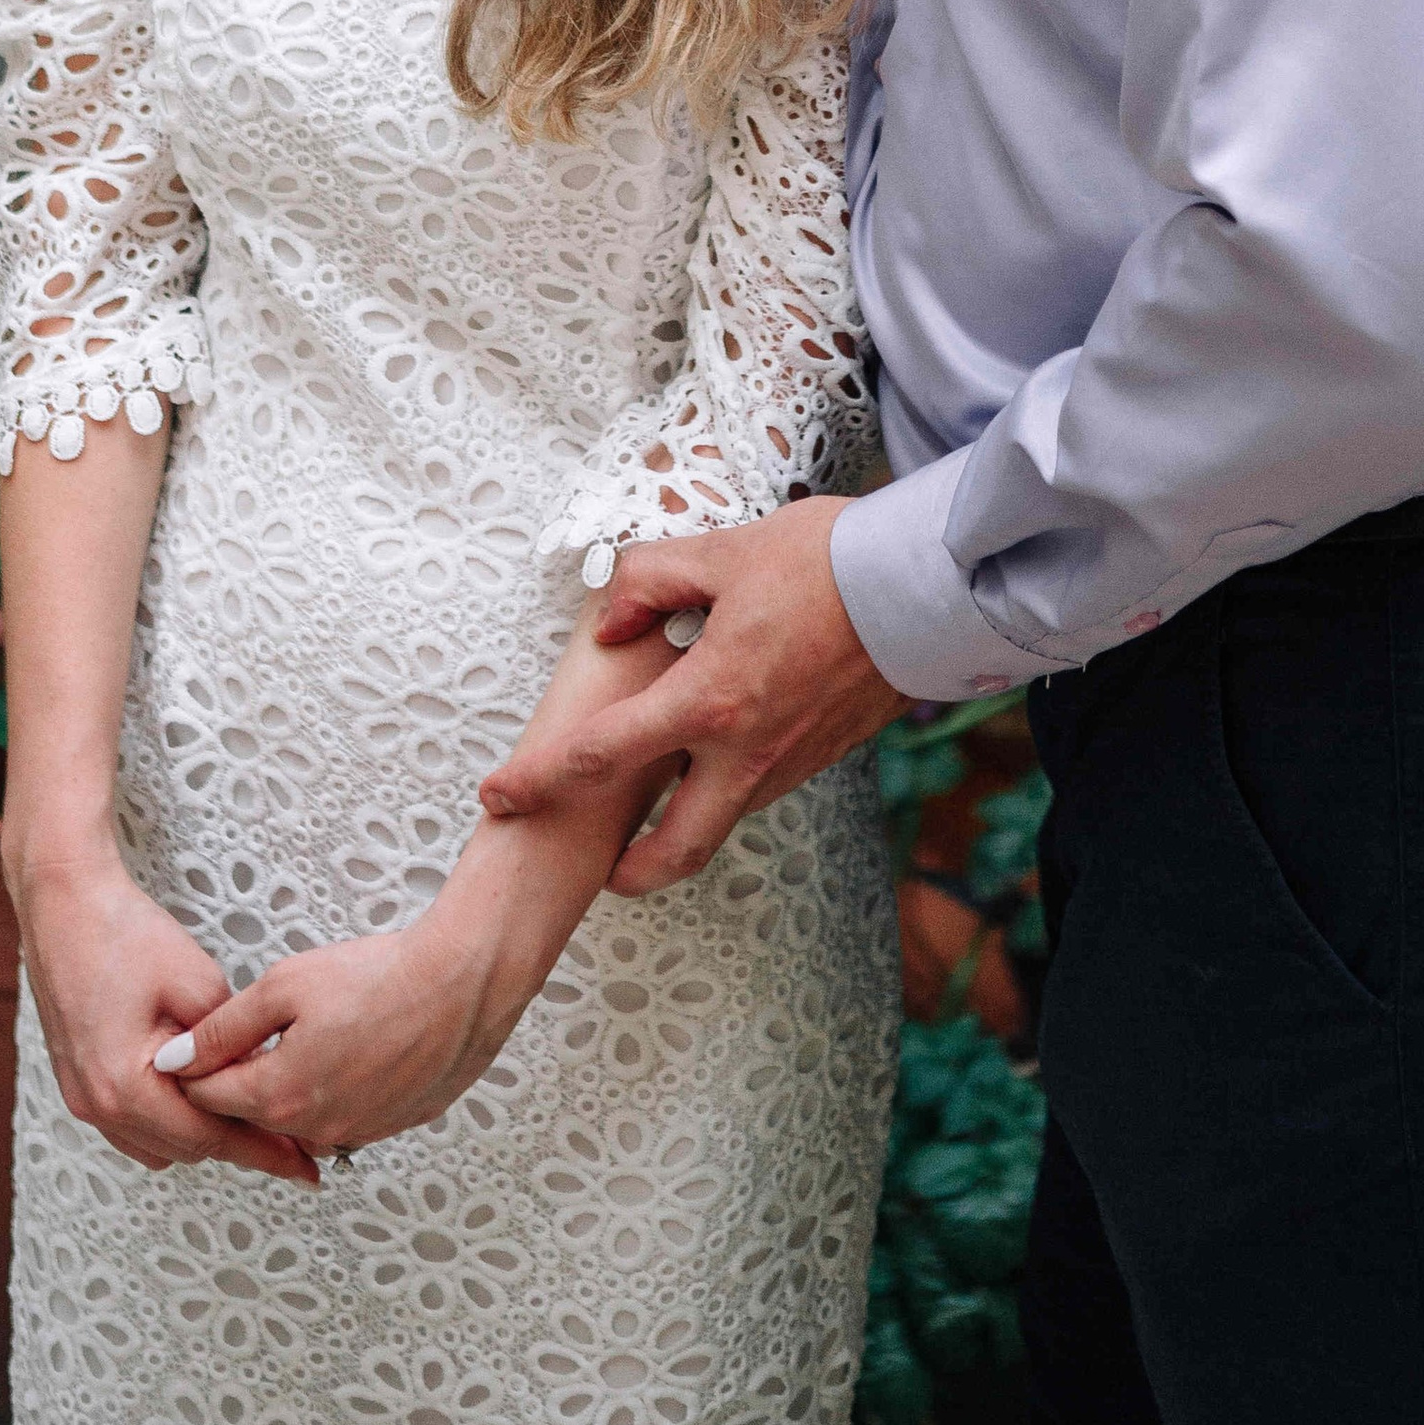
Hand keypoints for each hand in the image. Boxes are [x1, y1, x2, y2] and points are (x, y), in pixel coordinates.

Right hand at [9, 833, 319, 1184]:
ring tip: (250, 1114)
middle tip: (289, 1138)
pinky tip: (200, 1096)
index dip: (263, 1152)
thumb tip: (263, 1074)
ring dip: (201, 1135)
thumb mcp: (198, 981)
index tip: (303, 1166)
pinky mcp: (78, 1082)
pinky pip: (133, 1125)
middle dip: (237, 1144)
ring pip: (157, 1144)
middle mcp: (98, 1105)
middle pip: (183, 1149)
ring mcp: (82, 1097)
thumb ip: (233, 1042)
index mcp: (125, 1087)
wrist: (64, 903)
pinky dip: (169, 1120)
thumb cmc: (125, 933)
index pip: (209, 1138)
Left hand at [158, 907, 520, 1155]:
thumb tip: (173, 1060)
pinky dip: (333, 1093)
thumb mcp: (283, 985)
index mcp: (279, 1096)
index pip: (208, 1099)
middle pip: (251, 1115)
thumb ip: (222, 1028)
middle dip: (241, 1080)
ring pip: (298, 1122)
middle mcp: (314, 1130)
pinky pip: (342, 1120)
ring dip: (289, 1090)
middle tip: (256, 1031)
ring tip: (309, 1035)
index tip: (197, 1040)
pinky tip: (349, 1050)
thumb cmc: (379, 976)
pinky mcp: (391, 1126)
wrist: (462, 983)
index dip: (195, 1067)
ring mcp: (357, 1134)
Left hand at [476, 497, 905, 892]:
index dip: (537, 781)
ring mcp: (788, 762)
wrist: (926, 589)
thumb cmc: (826, 563)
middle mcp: (746, 752)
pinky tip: (718, 748)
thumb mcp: (722, 552)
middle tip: (599, 867)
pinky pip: (759, 787)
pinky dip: (725, 786)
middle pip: (674, 850)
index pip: (598, 758)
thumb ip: (650, 583)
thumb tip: (608, 624)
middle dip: (629, 873)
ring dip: (681, 825)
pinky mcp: (822, 756)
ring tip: (652, 795)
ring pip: (721, 819)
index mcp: (708, 703)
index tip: (497, 795)